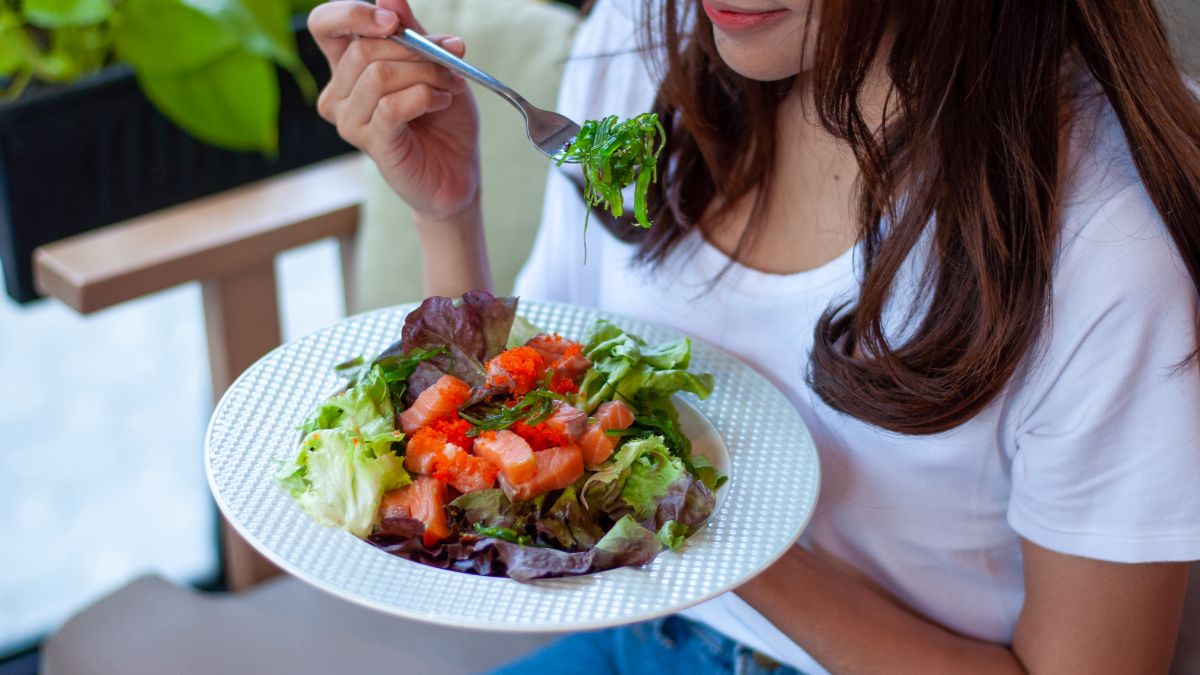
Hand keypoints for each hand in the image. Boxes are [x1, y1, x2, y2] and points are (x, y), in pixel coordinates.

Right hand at [308, 0, 480, 223]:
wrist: (458, 171)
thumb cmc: (444, 119)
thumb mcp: (433, 64)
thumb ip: (412, 31)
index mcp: (348, 67)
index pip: (324, 25)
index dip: (353, 13)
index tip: (394, 20)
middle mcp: (340, 94)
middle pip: (362, 48)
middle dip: (415, 49)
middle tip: (450, 60)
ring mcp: (351, 121)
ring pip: (378, 74)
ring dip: (425, 74)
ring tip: (448, 87)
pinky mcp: (371, 143)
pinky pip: (391, 105)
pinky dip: (425, 97)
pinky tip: (442, 102)